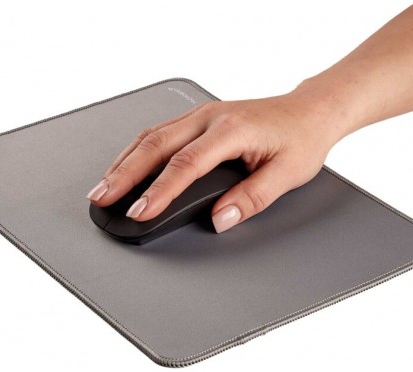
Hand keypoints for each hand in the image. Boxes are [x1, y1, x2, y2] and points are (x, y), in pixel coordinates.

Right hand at [86, 88, 342, 232]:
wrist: (310, 111)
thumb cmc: (300, 139)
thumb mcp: (286, 174)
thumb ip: (251, 198)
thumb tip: (220, 219)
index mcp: (231, 129)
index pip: (185, 164)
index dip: (158, 191)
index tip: (138, 212)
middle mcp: (209, 117)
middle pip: (155, 145)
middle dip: (124, 174)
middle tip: (102, 198)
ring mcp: (201, 115)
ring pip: (151, 135)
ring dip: (124, 161)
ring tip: (103, 185)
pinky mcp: (198, 118)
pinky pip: (158, 132)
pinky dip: (136, 151)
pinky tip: (125, 165)